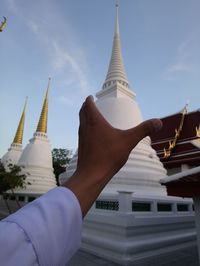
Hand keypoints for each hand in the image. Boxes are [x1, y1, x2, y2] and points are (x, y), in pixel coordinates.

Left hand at [64, 96, 161, 216]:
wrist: (92, 175)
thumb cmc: (108, 156)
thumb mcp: (129, 141)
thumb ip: (143, 130)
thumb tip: (159, 122)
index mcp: (95, 122)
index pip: (89, 106)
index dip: (89, 100)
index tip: (90, 97)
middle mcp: (86, 127)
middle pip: (82, 112)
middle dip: (85, 106)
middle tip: (89, 103)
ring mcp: (82, 138)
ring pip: (81, 122)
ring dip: (84, 116)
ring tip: (89, 116)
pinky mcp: (81, 147)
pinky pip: (82, 132)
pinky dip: (85, 128)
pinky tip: (91, 135)